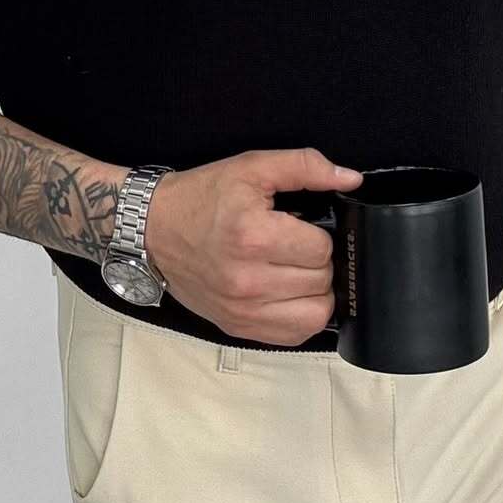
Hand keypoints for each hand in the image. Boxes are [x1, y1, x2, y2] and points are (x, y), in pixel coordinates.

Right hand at [143, 148, 364, 346]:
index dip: (318, 234)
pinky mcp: (237, 328)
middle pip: (322, 281)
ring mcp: (242, 310)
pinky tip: (287, 293)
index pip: (322, 248)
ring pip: (316, 313)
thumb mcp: (251, 168)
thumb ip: (304, 167)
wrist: (152, 229)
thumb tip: (350, 179)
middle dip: (317, 261)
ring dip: (314, 291)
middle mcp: (247, 280)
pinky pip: (294, 335)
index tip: (298, 227)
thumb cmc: (201, 198)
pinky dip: (301, 315)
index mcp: (253, 236)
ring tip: (294, 270)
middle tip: (295, 246)